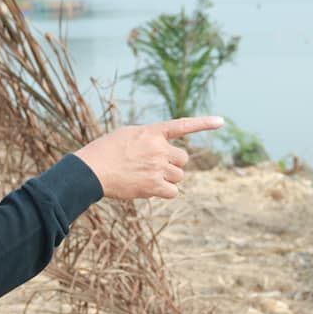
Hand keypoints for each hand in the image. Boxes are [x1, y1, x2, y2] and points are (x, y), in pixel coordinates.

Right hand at [74, 116, 223, 199]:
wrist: (91, 170)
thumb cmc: (105, 151)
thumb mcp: (127, 135)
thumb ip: (148, 138)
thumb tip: (162, 148)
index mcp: (152, 132)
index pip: (182, 125)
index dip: (203, 123)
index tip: (221, 121)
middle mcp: (158, 148)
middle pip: (183, 159)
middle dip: (173, 164)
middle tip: (156, 167)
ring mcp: (157, 167)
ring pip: (178, 176)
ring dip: (168, 179)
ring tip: (147, 177)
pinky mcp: (153, 186)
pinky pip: (173, 191)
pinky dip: (165, 192)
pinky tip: (150, 189)